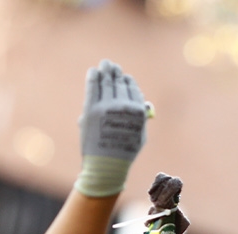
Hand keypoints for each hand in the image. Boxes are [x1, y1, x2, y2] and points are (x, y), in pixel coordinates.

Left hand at [74, 59, 149, 197]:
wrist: (106, 165)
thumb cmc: (124, 151)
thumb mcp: (139, 135)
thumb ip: (141, 118)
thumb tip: (146, 104)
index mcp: (137, 111)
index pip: (132, 89)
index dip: (128, 81)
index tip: (124, 77)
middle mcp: (123, 106)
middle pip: (119, 83)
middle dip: (115, 72)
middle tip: (111, 65)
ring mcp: (106, 107)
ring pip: (107, 83)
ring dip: (106, 71)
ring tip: (105, 65)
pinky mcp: (91, 109)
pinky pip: (93, 87)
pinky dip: (93, 77)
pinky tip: (93, 71)